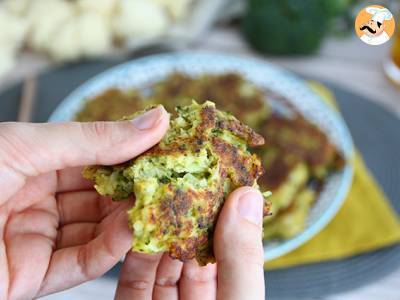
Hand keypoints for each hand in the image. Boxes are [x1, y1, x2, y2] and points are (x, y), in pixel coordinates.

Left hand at [0, 106, 168, 298]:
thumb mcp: (29, 145)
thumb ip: (96, 138)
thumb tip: (156, 120)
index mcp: (35, 162)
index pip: (97, 157)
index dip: (133, 152)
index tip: (169, 148)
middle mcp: (39, 199)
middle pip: (101, 195)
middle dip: (136, 189)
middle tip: (173, 182)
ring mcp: (37, 239)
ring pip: (96, 231)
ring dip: (129, 221)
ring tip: (160, 208)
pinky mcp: (31, 278)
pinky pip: (79, 263)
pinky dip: (109, 249)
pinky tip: (132, 232)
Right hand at [115, 187, 264, 299]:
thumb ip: (242, 257)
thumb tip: (247, 198)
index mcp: (231, 295)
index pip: (230, 246)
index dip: (224, 210)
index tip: (216, 174)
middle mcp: (199, 298)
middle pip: (191, 250)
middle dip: (184, 214)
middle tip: (178, 177)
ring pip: (160, 260)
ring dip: (156, 228)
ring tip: (155, 191)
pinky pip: (133, 277)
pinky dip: (133, 252)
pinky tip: (135, 226)